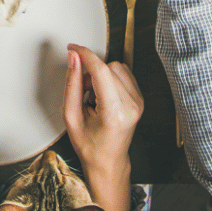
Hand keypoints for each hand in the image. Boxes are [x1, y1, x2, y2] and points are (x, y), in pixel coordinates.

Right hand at [63, 45, 140, 210]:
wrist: (108, 161)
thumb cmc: (90, 146)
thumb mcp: (71, 116)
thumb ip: (72, 84)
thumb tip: (74, 59)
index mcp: (114, 113)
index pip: (101, 71)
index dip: (85, 55)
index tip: (73, 49)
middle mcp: (131, 106)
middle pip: (108, 66)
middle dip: (91, 72)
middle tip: (83, 91)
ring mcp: (138, 102)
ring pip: (117, 67)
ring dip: (101, 75)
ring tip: (93, 96)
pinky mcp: (140, 99)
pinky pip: (124, 74)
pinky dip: (110, 79)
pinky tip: (103, 95)